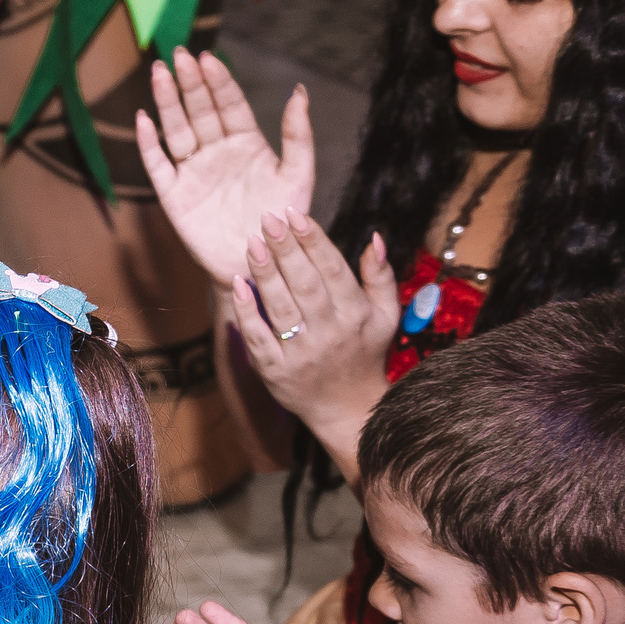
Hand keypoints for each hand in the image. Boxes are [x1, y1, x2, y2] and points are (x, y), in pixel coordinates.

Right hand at [135, 47, 316, 283]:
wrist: (261, 264)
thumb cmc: (284, 221)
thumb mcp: (299, 176)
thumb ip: (298, 134)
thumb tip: (299, 90)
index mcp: (247, 143)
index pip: (229, 104)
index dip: (218, 82)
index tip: (208, 59)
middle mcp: (217, 152)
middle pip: (200, 110)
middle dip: (189, 83)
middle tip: (178, 54)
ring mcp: (194, 172)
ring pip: (177, 130)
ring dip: (167, 102)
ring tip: (159, 73)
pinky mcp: (175, 196)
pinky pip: (159, 165)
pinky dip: (149, 143)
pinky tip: (144, 119)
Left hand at [228, 209, 398, 431]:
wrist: (347, 409)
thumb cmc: (365, 353)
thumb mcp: (386, 316)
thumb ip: (381, 276)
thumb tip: (375, 237)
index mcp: (356, 314)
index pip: (333, 269)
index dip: (314, 240)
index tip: (295, 214)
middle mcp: (331, 332)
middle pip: (305, 283)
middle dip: (286, 249)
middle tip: (268, 219)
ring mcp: (302, 353)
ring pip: (281, 306)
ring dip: (265, 272)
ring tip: (253, 243)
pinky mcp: (276, 371)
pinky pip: (259, 337)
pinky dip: (247, 311)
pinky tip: (238, 284)